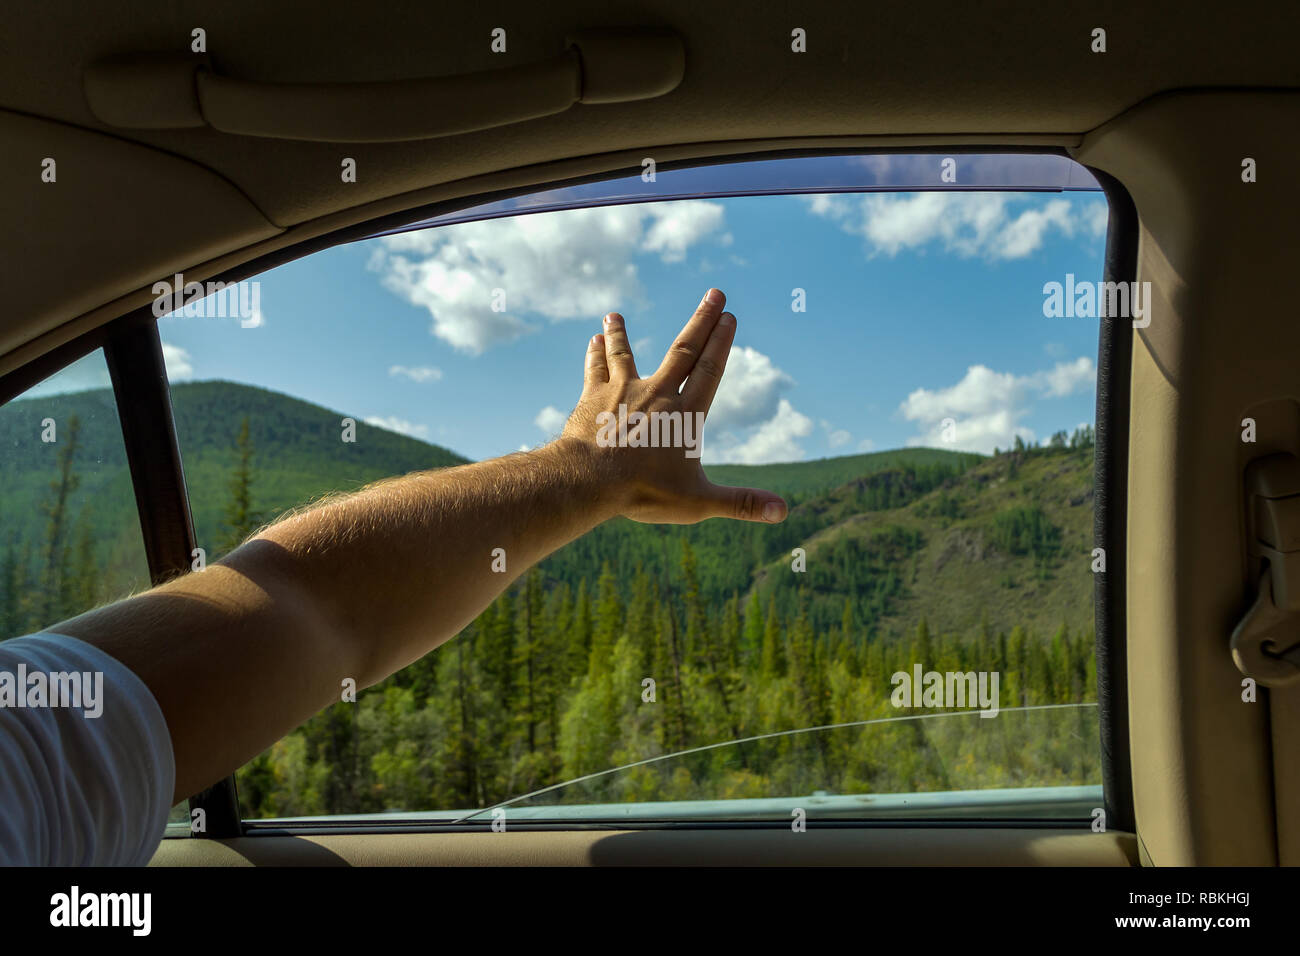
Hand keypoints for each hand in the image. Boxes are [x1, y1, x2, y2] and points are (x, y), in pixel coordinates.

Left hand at [560, 288, 787, 524]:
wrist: (589, 480)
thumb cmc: (644, 492)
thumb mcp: (698, 502)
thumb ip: (741, 504)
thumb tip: (783, 512)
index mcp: (685, 415)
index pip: (710, 371)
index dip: (722, 343)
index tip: (730, 316)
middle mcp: (657, 394)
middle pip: (683, 351)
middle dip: (701, 321)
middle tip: (715, 293)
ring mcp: (623, 392)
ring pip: (626, 354)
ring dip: (622, 334)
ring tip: (616, 315)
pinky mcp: (593, 398)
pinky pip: (596, 370)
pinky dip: (596, 354)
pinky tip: (594, 339)